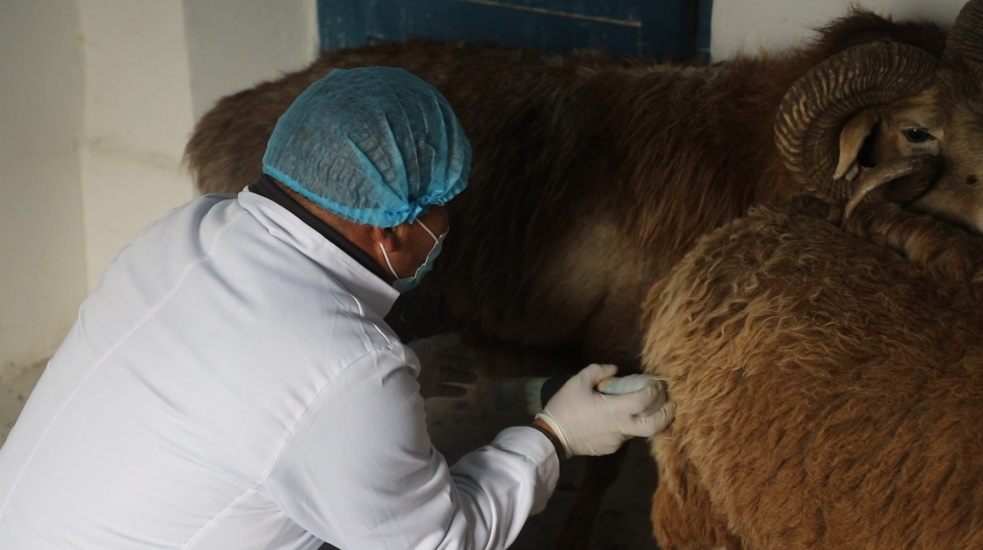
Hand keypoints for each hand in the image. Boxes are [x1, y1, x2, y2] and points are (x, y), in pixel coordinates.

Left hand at [407, 334, 477, 398]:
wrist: (399, 378)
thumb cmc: (414, 359)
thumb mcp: (428, 345)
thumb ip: (444, 341)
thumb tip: (459, 337)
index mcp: (429, 351)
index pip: (448, 349)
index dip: (460, 351)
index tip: (473, 354)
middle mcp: (430, 363)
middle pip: (450, 363)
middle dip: (463, 365)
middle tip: (477, 368)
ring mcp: (429, 377)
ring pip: (449, 376)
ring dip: (462, 377)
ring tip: (475, 379)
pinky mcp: (428, 390)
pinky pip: (443, 390)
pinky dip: (453, 391)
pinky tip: (465, 392)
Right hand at [535, 364, 674, 456]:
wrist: (552, 436)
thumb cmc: (565, 407)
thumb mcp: (578, 381)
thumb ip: (598, 371)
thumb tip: (614, 370)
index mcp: (615, 409)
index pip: (645, 400)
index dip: (654, 391)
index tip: (655, 384)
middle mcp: (621, 427)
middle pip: (654, 425)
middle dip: (667, 414)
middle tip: (671, 403)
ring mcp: (617, 440)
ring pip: (640, 430)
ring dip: (646, 418)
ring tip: (644, 407)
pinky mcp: (611, 448)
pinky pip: (625, 435)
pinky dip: (629, 425)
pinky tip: (621, 417)